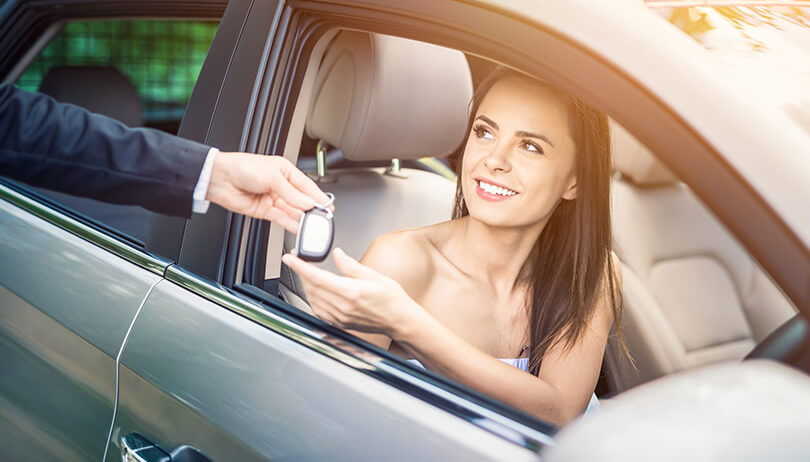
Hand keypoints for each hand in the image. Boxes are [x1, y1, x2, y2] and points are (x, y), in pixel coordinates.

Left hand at [206, 151, 331, 231]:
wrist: (220, 179)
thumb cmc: (242, 168)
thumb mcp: (272, 177)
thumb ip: (292, 194)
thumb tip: (308, 204)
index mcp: (285, 171)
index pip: (307, 186)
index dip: (318, 197)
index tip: (328, 206)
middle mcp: (280, 185)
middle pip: (301, 200)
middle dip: (312, 210)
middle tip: (323, 219)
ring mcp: (273, 199)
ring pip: (292, 211)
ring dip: (302, 219)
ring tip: (313, 226)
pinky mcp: (265, 211)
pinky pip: (282, 219)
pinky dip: (291, 224)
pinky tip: (299, 228)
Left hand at [281, 248, 423, 336]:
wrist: (399, 321)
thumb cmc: (392, 299)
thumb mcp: (374, 276)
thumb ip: (351, 266)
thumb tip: (337, 254)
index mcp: (351, 292)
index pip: (317, 277)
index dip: (300, 266)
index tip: (289, 258)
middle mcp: (342, 307)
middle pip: (311, 287)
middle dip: (301, 272)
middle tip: (298, 259)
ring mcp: (339, 317)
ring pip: (312, 299)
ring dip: (306, 284)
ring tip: (307, 273)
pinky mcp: (339, 323)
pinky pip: (318, 309)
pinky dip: (312, 297)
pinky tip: (315, 290)